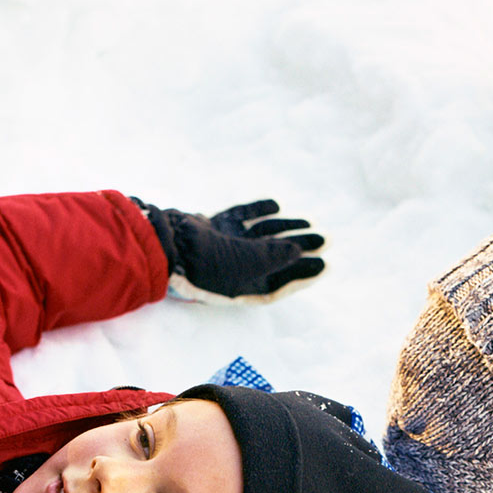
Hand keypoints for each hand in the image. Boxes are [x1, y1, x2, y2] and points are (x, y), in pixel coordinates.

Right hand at [132, 198, 324, 302]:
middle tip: (326, 238)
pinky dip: (257, 211)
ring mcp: (221, 247)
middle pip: (274, 259)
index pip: (280, 283)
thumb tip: (299, 250)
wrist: (165, 241)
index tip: (326, 264)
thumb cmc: (205, 260)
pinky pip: (239, 218)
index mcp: (241, 287)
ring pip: (260, 236)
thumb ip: (273, 255)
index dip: (303, 274)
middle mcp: (232, 270)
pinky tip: (276, 205)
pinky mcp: (212, 227)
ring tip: (309, 221)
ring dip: (284, 228)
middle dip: (300, 248)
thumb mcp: (246, 261)